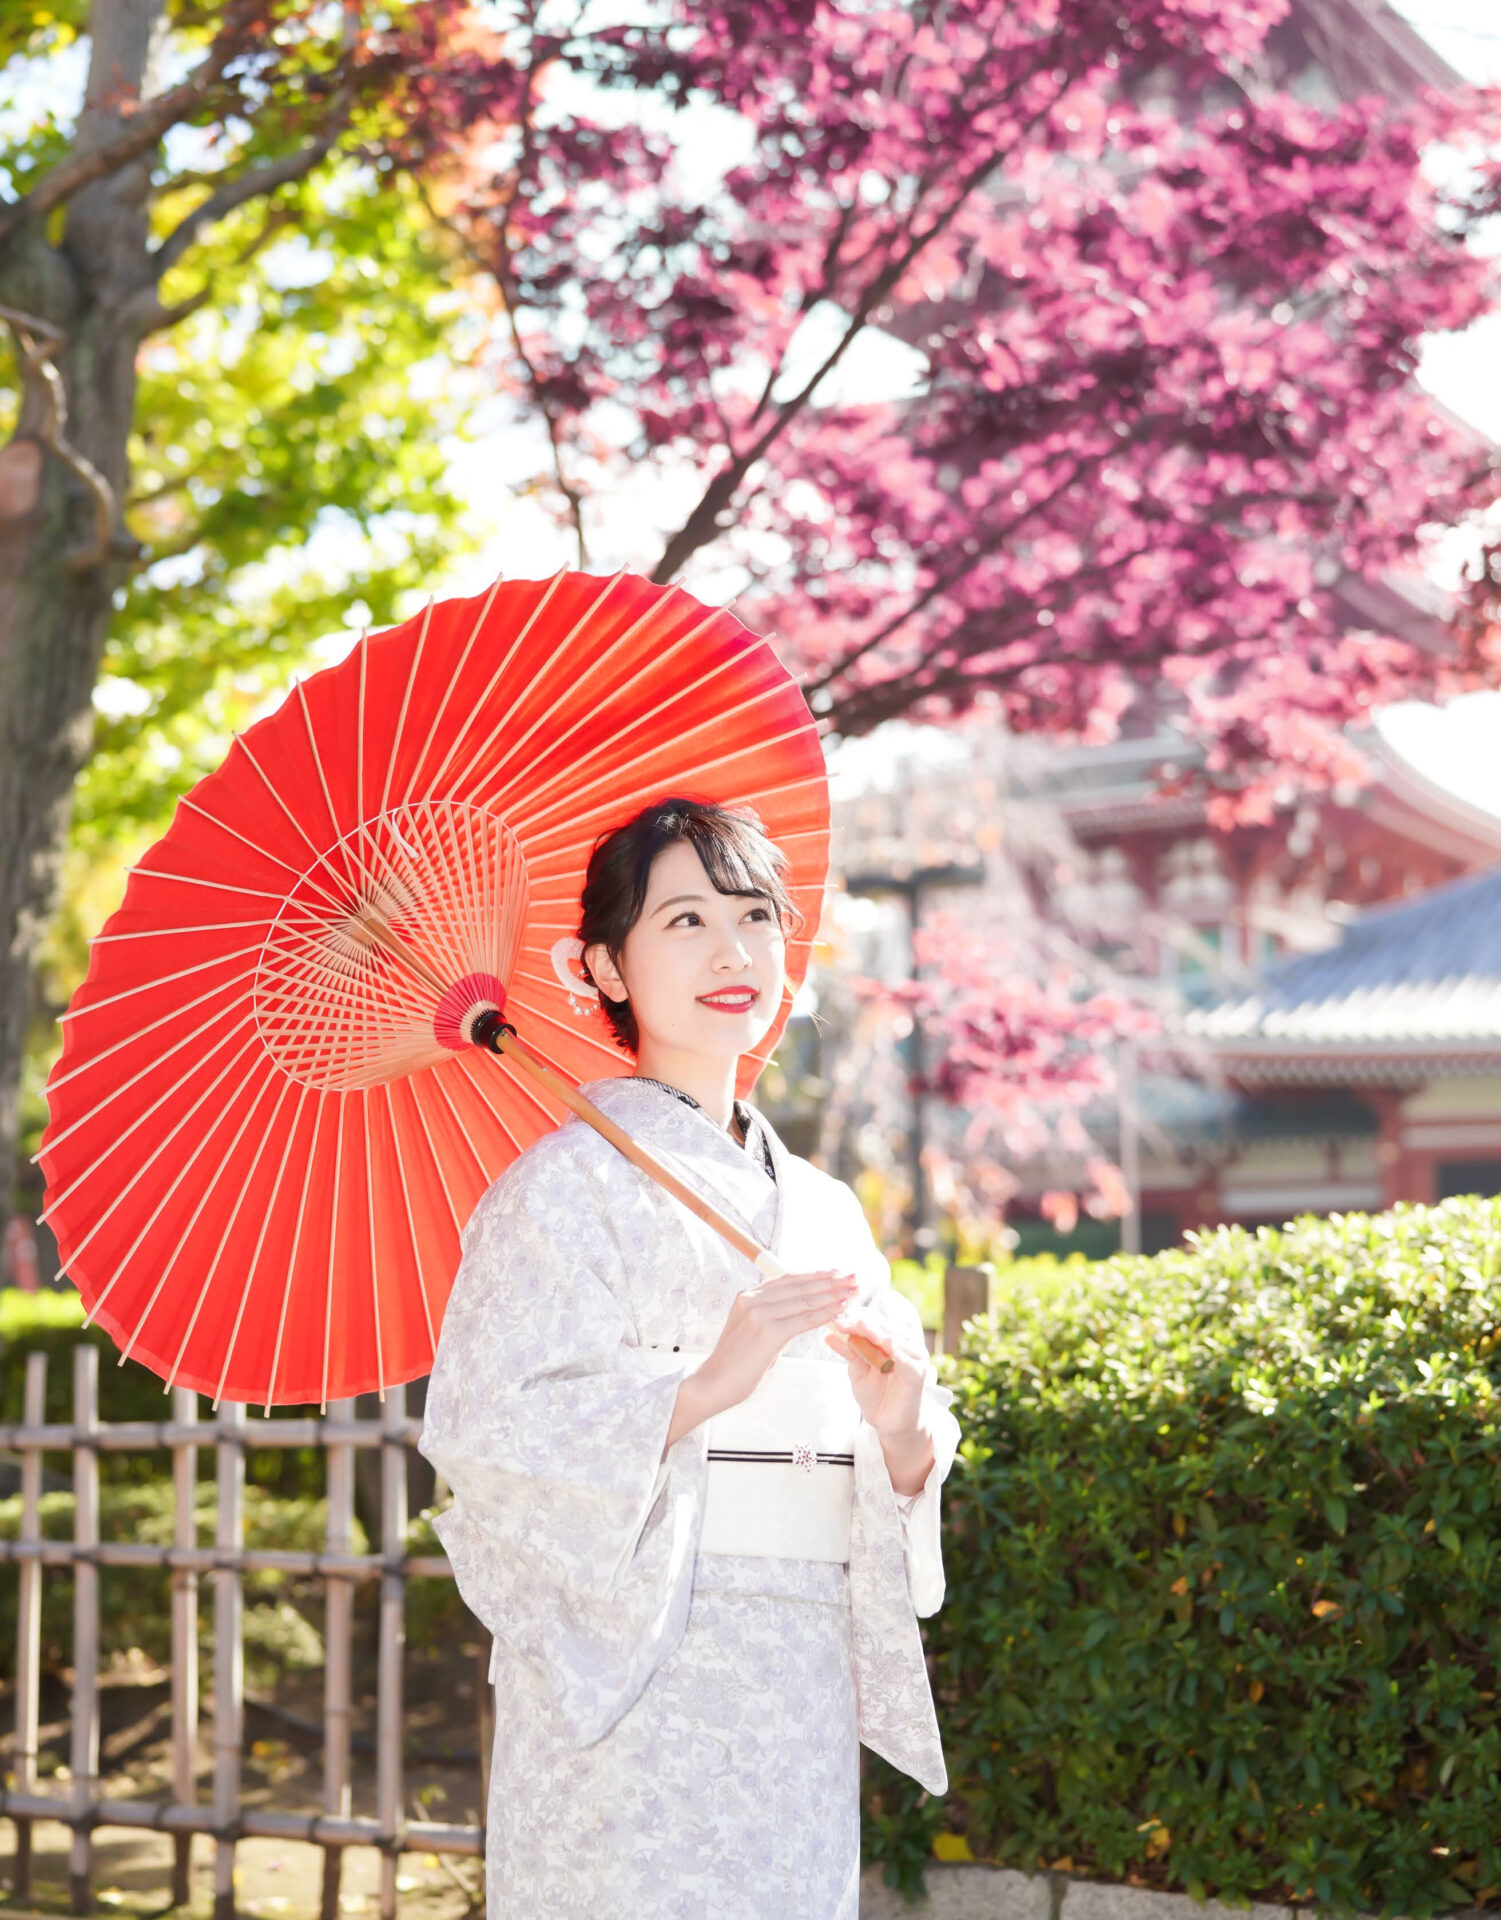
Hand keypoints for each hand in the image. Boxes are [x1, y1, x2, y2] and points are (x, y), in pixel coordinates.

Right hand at [689, 1268, 858, 1421]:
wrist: (713, 1384)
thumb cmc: (736, 1363)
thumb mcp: (752, 1331)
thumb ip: (773, 1317)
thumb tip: (802, 1312)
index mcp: (748, 1296)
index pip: (789, 1279)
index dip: (816, 1275)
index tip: (838, 1273)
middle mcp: (752, 1299)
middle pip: (800, 1285)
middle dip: (830, 1282)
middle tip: (854, 1278)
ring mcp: (759, 1314)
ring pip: (805, 1300)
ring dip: (833, 1295)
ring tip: (853, 1292)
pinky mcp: (767, 1332)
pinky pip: (804, 1320)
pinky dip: (825, 1314)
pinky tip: (841, 1310)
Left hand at [823, 1311, 928, 1440]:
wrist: (889, 1423)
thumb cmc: (875, 1394)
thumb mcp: (858, 1371)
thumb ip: (850, 1353)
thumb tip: (829, 1335)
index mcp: (890, 1339)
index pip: (873, 1322)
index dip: (854, 1317)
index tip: (835, 1314)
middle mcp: (904, 1344)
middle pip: (881, 1328)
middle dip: (860, 1323)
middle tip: (841, 1319)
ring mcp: (914, 1357)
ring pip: (894, 1340)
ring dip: (876, 1332)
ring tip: (860, 1325)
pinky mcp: (919, 1374)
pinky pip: (908, 1361)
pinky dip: (898, 1353)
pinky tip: (887, 1345)